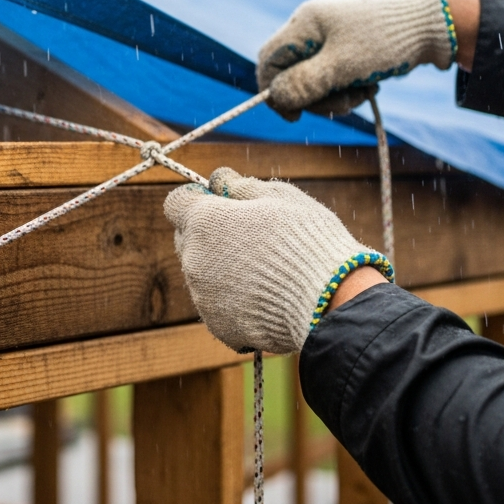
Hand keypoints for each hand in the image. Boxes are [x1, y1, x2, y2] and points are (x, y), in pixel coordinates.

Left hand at [164, 168, 392, 353]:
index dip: (196, 200)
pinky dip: (234, 300)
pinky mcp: (217, 324)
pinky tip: (266, 296)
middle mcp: (193, 259)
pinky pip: (219, 305)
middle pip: (187, 239)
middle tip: (249, 236)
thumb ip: (241, 185)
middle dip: (208, 234)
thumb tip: (219, 179)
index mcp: (203, 221)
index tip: (219, 203)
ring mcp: (202, 295)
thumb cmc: (307, 240)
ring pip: (202, 274)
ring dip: (222, 268)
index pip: (176, 203)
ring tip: (265, 270)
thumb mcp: (279, 196)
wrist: (327, 301)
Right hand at [257, 0, 455, 119]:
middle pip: (292, 73)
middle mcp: (313, 27)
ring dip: (335, 96)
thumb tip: (274, 97)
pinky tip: (369, 86)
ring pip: (314, 79)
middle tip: (343, 105)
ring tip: (363, 93)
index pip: (269, 59)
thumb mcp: (343, 67)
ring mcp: (330, 38)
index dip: (272, 90)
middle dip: (314, 97)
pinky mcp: (347, 49)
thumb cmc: (386, 43)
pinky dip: (347, 89)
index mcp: (305, 23)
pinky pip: (333, 76)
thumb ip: (304, 82)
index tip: (293, 116)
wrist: (435, 28)